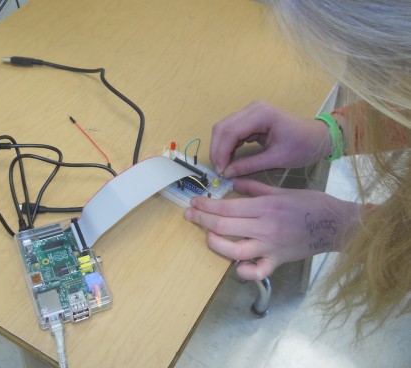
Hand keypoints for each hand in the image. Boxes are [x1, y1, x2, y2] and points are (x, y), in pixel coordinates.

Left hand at [184, 179, 359, 279]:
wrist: (336, 224)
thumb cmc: (310, 204)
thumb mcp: (281, 189)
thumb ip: (254, 186)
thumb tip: (232, 181)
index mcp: (265, 207)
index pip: (226, 206)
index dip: (206, 204)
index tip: (194, 202)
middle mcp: (264, 227)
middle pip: (224, 225)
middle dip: (202, 219)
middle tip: (189, 215)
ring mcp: (270, 247)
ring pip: (234, 250)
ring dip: (215, 243)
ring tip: (207, 235)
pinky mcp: (277, 261)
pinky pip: (257, 271)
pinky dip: (244, 271)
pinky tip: (235, 265)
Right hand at [210, 100, 331, 176]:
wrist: (318, 138)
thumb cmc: (303, 147)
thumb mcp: (277, 159)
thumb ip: (249, 165)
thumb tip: (227, 173)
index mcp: (261, 115)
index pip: (230, 132)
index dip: (221, 152)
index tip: (221, 171)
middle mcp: (252, 109)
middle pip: (222, 127)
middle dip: (217, 150)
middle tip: (219, 170)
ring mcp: (251, 112)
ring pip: (224, 128)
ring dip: (220, 148)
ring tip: (224, 166)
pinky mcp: (251, 119)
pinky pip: (231, 131)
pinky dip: (227, 145)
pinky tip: (229, 159)